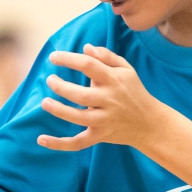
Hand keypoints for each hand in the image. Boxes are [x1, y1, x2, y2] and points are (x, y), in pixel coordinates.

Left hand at [38, 44, 158, 150]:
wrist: (149, 123)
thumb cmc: (133, 91)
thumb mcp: (126, 69)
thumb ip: (106, 56)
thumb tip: (85, 48)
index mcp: (113, 80)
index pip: (89, 66)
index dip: (69, 59)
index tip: (53, 57)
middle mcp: (109, 100)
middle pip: (82, 95)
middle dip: (62, 88)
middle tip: (49, 80)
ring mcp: (104, 120)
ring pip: (79, 118)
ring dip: (60, 111)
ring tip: (45, 102)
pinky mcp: (100, 136)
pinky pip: (78, 143)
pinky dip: (60, 144)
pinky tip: (41, 139)